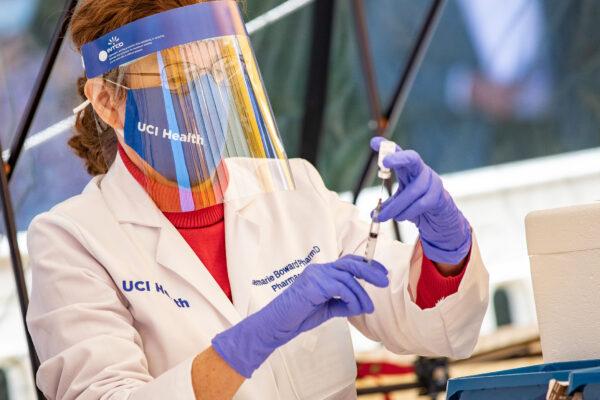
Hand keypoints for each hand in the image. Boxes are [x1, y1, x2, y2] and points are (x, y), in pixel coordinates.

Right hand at [212, 255, 388, 377]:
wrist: (278, 325)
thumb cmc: (298, 317)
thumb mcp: (327, 309)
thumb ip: (343, 303)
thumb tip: (362, 304)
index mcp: (322, 272)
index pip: (348, 262)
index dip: (367, 265)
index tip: (382, 274)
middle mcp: (319, 270)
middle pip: (350, 263)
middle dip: (370, 271)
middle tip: (384, 281)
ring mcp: (315, 275)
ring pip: (348, 278)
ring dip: (361, 295)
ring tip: (367, 308)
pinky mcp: (313, 284)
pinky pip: (340, 288)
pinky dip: (351, 298)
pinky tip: (353, 309)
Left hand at [371, 137, 470, 264]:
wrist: (439, 217)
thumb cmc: (417, 205)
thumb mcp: (400, 202)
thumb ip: (388, 205)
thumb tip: (372, 214)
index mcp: (408, 169)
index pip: (398, 153)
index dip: (386, 147)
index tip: (374, 142)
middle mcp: (421, 170)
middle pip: (412, 158)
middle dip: (398, 158)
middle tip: (384, 161)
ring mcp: (432, 181)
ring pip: (412, 191)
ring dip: (396, 206)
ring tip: (383, 216)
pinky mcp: (438, 195)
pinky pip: (421, 203)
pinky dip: (407, 212)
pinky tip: (400, 217)